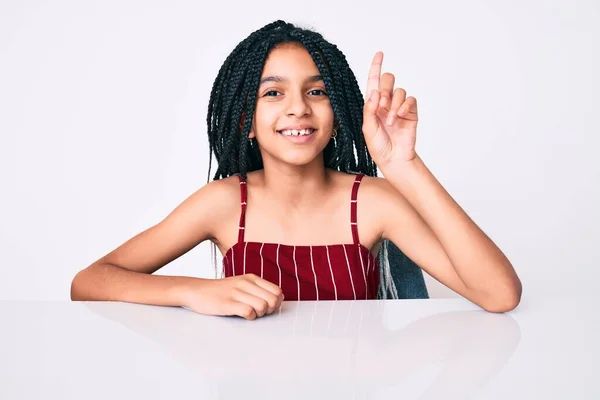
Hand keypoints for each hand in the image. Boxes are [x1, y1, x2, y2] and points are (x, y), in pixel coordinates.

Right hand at [181, 274, 283, 319]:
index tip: (267, 307)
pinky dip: (249, 317)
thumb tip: (278, 299)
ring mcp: (236, 293)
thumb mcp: (241, 284)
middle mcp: (245, 283)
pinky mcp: (227, 303)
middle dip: (270, 310)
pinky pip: (248, 312)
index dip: (276, 302)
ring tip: (250, 313)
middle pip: (273, 300)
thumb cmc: (221, 291)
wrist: (196, 290)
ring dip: (259, 314)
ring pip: (263, 306)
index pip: (277, 291)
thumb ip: (258, 289)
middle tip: (259, 312)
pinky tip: (243, 315)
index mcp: (251, 278)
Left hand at [362, 51, 418, 165]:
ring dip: (393, 104)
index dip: (376, 66)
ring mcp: (399, 107)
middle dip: (384, 89)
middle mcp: (386, 102)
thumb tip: (374, 91)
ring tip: (391, 120)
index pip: (374, 82)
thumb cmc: (378, 146)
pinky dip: (404, 106)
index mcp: (373, 104)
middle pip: (388, 80)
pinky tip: (400, 116)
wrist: (393, 158)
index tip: (379, 53)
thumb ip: (369, 109)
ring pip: (399, 90)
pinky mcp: (411, 112)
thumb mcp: (367, 128)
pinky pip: (410, 99)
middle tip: (381, 105)